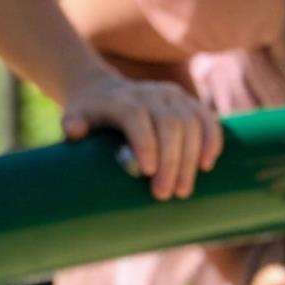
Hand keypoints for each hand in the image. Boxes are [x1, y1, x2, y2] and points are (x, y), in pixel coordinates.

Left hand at [61, 72, 220, 201]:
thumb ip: (74, 123)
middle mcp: (150, 94)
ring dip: (191, 158)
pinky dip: (211, 139)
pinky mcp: (186, 100)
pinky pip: (205, 117)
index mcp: (122, 99)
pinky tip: (207, 163)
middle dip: (171, 161)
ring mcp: (171, 95)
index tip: (148, 173)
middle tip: (165, 194)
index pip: (138, 117)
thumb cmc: (88, 113)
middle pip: (170, 123)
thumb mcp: (75, 116)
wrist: (103, 90)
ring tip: (183, 189)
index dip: (146, 143)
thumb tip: (75, 132)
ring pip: (191, 123)